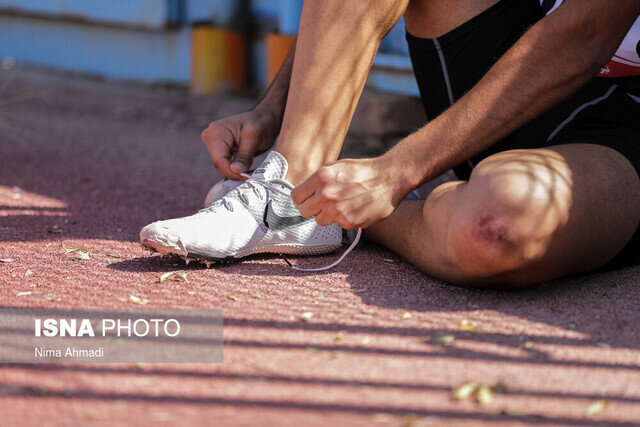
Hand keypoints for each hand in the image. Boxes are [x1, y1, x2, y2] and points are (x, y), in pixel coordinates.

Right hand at [201, 108, 278, 179]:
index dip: (232, 172)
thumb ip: (245, 155)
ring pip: (221, 165)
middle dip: (234, 171)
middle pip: (218, 164)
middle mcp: (210, 136)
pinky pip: (224, 163)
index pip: (219, 160)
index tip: (247, 177)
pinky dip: (234, 167)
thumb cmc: (262, 123)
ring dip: (234, 170)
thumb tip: (235, 170)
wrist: (265, 119)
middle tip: (250, 174)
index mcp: (217, 131)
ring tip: (248, 168)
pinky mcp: (218, 148)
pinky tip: (244, 165)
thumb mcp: (255, 138)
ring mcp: (213, 142)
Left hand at [291, 157, 406, 228]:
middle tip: (324, 203)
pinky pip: (338, 224)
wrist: (389, 178)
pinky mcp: (349, 222)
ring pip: (320, 220)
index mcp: (321, 177)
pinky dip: (344, 218)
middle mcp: (327, 194)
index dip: (301, 198)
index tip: (306, 199)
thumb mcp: (337, 166)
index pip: (296, 197)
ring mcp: (338, 210)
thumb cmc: (363, 171)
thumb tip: (304, 193)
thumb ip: (318, 179)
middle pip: (304, 211)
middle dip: (312, 208)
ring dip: (328, 215)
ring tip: (343, 203)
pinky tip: (355, 208)